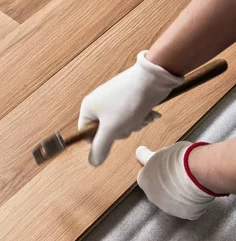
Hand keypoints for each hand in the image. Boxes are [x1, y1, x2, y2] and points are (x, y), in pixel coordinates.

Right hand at [78, 51, 183, 165]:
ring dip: (134, 124)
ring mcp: (113, 100)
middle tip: (129, 123)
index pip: (87, 134)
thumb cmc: (128, 103)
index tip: (113, 135)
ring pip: (120, 124)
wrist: (153, 78)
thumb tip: (93, 162)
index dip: (100, 140)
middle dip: (122, 131)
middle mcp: (98, 103)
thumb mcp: (112, 129)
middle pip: (105, 131)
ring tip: (142, 116)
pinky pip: (129, 115)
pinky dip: (139, 116)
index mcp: (88, 108)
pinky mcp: (127, 98)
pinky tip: (149, 113)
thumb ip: (101, 147)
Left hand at [136, 142, 218, 219]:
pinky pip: (188, 209)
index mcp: (144, 180)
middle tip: (182, 175)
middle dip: (169, 185)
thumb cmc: (178, 159)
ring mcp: (168, 207)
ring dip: (180, 195)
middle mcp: (152, 196)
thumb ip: (149, 157)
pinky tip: (198, 195)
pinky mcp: (183, 213)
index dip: (159, 173)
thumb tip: (140, 152)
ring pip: (173, 201)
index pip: (148, 179)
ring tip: (192, 183)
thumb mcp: (159, 153)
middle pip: (160, 191)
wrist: (196, 172)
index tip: (168, 168)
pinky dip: (193, 204)